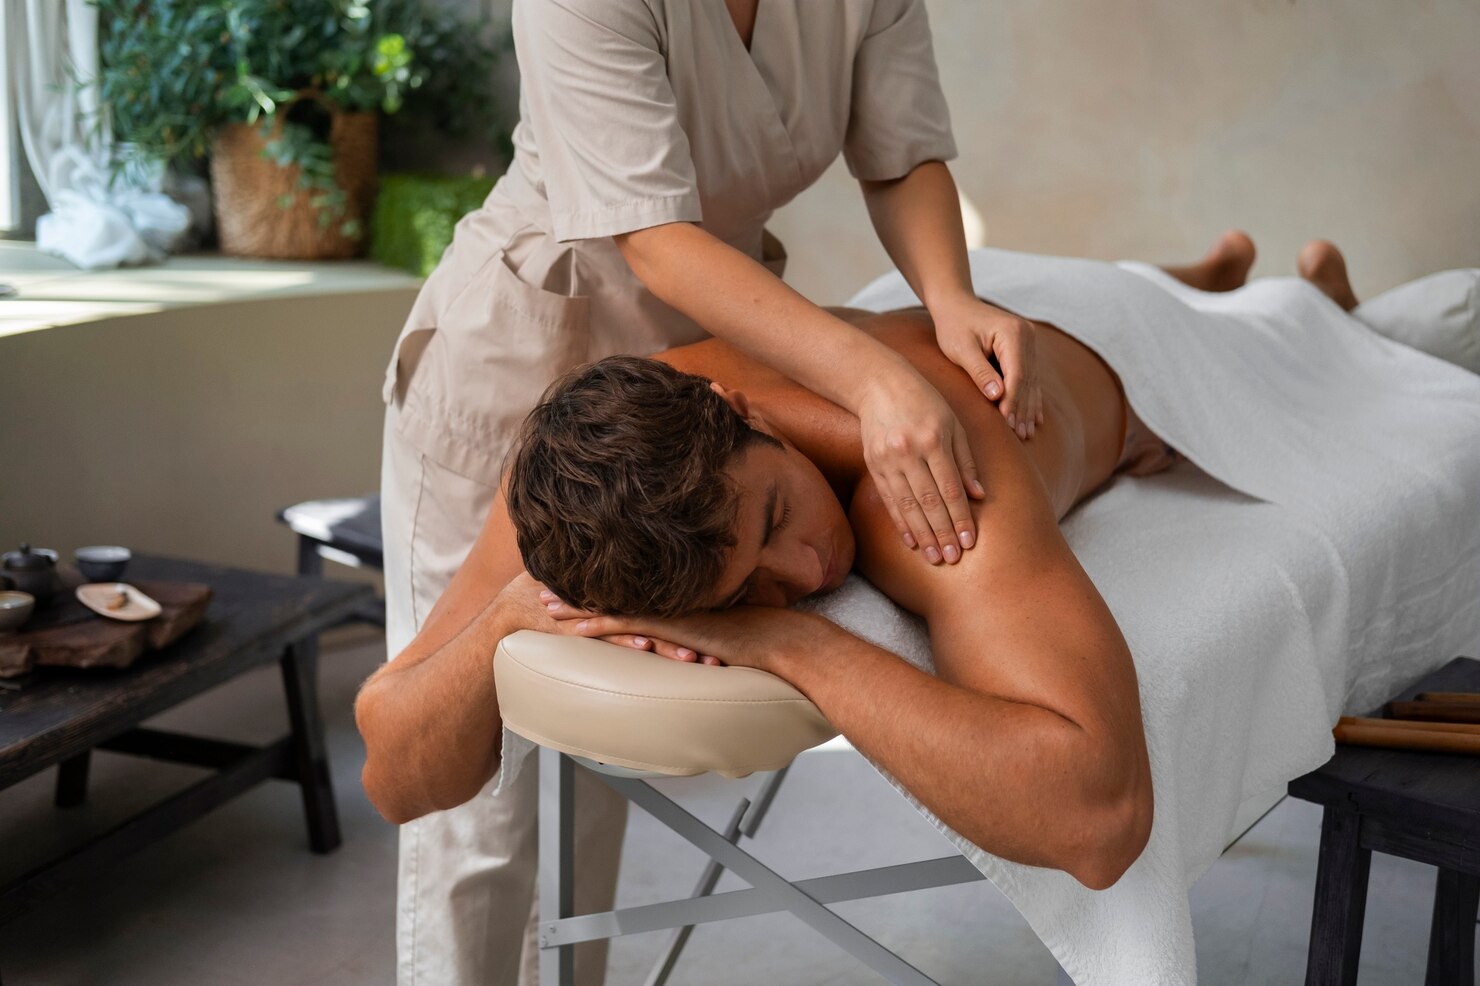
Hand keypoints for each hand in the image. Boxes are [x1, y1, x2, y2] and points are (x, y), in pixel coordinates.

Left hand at [548, 602, 833, 673]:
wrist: (787, 641)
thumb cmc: (771, 639)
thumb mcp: (733, 631)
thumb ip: (714, 632)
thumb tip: (705, 644)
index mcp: (684, 598)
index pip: (633, 587)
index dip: (601, 583)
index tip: (575, 577)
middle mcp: (675, 599)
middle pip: (615, 590)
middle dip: (578, 588)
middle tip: (544, 584)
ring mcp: (674, 611)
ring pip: (614, 603)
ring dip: (578, 605)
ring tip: (546, 602)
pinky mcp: (676, 626)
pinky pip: (630, 623)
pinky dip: (600, 625)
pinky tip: (575, 627)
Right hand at [856, 360, 984, 564]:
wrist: (879, 384)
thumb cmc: (925, 402)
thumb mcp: (953, 423)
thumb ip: (966, 459)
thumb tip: (979, 495)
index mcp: (934, 438)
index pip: (950, 488)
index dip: (961, 517)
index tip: (970, 540)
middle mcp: (909, 451)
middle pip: (929, 501)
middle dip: (943, 532)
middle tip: (954, 558)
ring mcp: (887, 459)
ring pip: (907, 505)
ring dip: (923, 534)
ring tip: (936, 557)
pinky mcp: (873, 464)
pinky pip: (889, 500)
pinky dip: (901, 523)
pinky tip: (912, 541)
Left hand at [932, 295, 1042, 439]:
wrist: (956, 305)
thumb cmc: (954, 326)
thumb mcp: (961, 350)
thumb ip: (980, 372)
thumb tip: (997, 396)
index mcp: (1012, 333)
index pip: (1017, 374)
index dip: (1013, 401)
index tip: (1007, 423)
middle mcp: (1027, 335)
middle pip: (1027, 379)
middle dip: (1023, 409)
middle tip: (1020, 436)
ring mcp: (1029, 341)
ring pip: (1031, 381)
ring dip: (1028, 407)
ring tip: (1026, 433)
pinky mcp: (1026, 348)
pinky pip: (1030, 377)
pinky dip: (1029, 397)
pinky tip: (1034, 418)